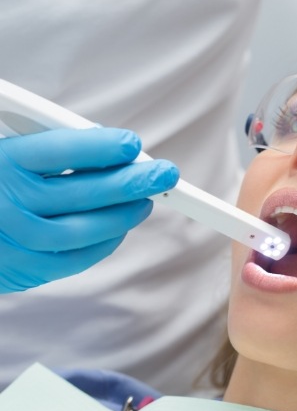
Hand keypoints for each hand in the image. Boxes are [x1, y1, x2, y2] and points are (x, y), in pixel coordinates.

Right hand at [0, 128, 177, 292]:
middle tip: (165, 173)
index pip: (60, 150)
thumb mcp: (5, 153)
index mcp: (1, 163)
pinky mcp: (27, 269)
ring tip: (148, 200)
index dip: (101, 146)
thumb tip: (101, 141)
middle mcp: (9, 203)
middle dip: (132, 181)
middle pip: (85, 191)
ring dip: (125, 214)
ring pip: (87, 228)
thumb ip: (43, 147)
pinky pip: (77, 258)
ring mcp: (18, 240)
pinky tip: (121, 227)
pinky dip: (105, 243)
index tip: (132, 143)